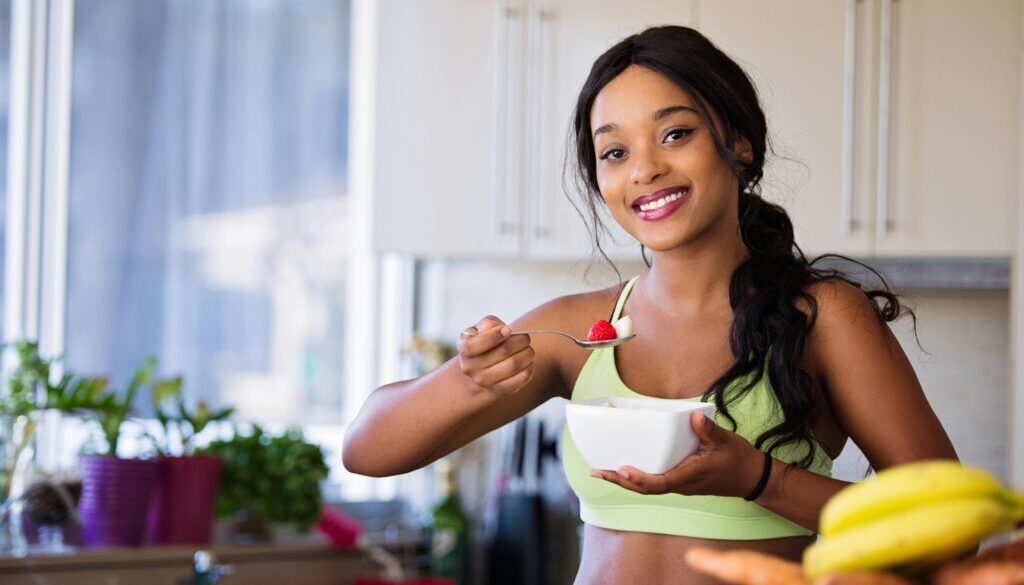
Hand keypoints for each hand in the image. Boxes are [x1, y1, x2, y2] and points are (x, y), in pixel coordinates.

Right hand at [456, 316, 534, 394]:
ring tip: (528, 349)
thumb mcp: (480, 329)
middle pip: (503, 352)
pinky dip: (529, 368)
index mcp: (464, 349)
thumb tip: (499, 328)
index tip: (508, 329)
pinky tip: (527, 362)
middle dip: (520, 341)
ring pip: (514, 365)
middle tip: (525, 337)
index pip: (475, 345)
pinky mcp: (499, 390)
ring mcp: (484, 381)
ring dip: (527, 354)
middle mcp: (471, 367)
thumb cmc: (483, 343)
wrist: (479, 371)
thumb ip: (488, 324)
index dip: (494, 336)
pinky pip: (521, 378)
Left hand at [591, 410, 767, 498]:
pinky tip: (624, 470)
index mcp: (689, 476)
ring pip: (647, 488)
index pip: (659, 483)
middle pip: (644, 488)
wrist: (751, 478)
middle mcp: (680, 484)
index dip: (638, 479)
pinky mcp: (680, 481)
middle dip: (619, 481)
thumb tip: (693, 417)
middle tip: (596, 472)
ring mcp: (679, 484)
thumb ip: (708, 430)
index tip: (621, 470)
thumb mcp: (725, 441)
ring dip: (624, 481)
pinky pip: (654, 482)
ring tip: (602, 472)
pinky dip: (636, 478)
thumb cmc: (738, 459)